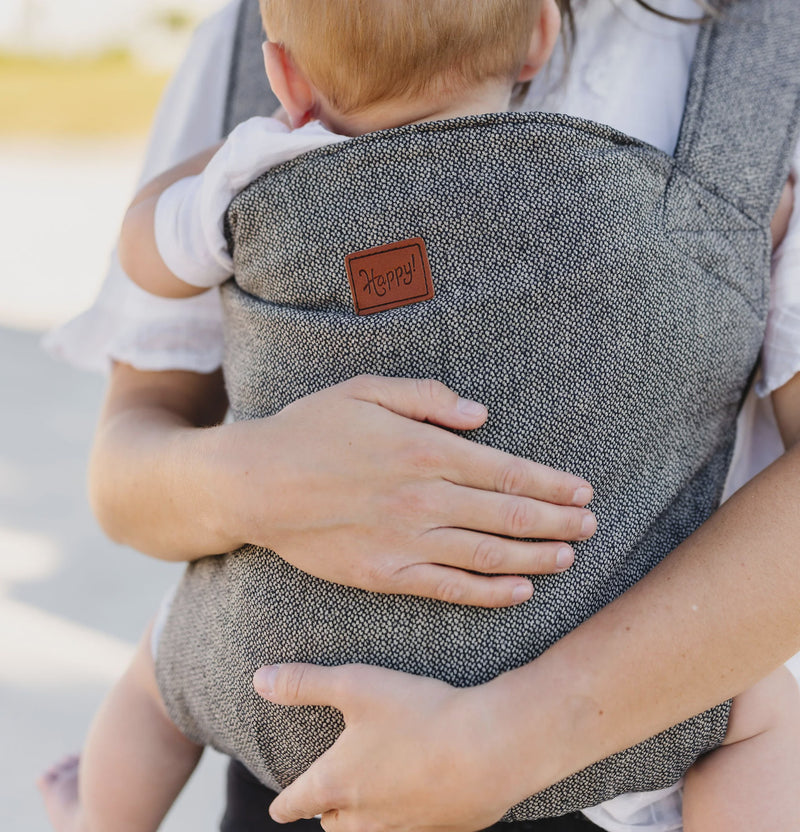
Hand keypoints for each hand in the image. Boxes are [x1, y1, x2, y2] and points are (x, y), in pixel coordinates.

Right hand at [226, 375, 595, 607]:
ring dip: (535, 558)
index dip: (549, 483)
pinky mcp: (386, 575)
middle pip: (507, 515)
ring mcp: (406, 542)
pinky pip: (449, 588)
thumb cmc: (310, 429)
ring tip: (569, 557)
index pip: (505, 471)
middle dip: (556, 521)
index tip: (582, 490)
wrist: (255, 483)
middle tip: (592, 525)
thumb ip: (428, 399)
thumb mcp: (366, 390)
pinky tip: (520, 591)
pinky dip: (490, 592)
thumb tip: (481, 414)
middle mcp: (423, 499)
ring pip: (487, 555)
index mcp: (423, 450)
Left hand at [255, 662, 526, 831]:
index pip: (296, 803)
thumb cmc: (418, 713)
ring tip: (370, 795)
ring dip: (365, 816)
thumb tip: (259, 680)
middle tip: (328, 795)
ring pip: (372, 830)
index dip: (284, 805)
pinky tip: (419, 790)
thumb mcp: (355, 686)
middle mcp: (365, 816)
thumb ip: (304, 683)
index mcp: (337, 784)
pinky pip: (412, 826)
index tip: (278, 808)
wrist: (490, 747)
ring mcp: (404, 826)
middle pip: (334, 824)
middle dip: (328, 810)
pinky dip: (406, 813)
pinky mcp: (441, 828)